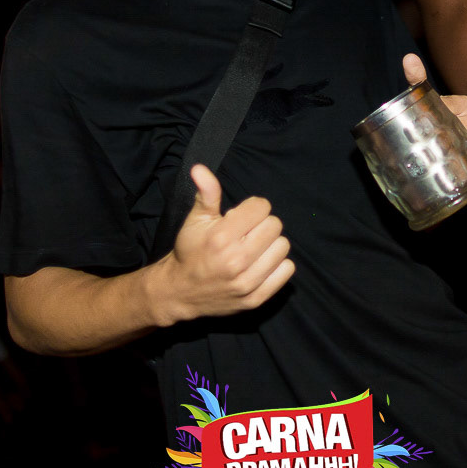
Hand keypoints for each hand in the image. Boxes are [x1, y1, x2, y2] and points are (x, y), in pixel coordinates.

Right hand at [161, 164, 293, 321]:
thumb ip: (206, 193)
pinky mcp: (255, 299)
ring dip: (271, 244)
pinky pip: (286, 271)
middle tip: (247, 232)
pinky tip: (260, 263)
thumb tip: (200, 168)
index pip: (262, 207)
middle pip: (275, 225)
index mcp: (221, 237)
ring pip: (283, 247)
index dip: (252, 208)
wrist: (180, 292)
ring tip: (254, 247)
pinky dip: (277, 265)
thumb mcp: (195, 219)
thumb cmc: (190, 250)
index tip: (241, 217)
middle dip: (262, 224)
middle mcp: (236, 261)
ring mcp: (247, 283)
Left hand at [403, 54, 466, 153]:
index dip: (437, 112)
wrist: (434, 141)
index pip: (453, 105)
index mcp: (464, 103)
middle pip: (462, 124)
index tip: (425, 118)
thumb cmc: (431, 117)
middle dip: (444, 130)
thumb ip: (417, 77)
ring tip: (436, 146)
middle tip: (428, 134)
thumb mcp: (424, 97)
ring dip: (451, 145)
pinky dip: (458, 157)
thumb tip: (408, 58)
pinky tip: (447, 158)